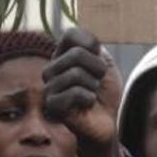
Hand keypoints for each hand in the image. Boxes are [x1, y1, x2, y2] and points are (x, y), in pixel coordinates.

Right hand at [42, 28, 122, 156]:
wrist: (107, 121)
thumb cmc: (105, 93)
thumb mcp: (105, 63)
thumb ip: (94, 47)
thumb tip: (81, 40)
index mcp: (62, 55)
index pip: (72, 34)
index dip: (92, 46)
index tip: (99, 61)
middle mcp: (52, 68)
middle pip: (77, 53)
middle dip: (97, 69)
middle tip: (97, 83)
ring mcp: (49, 87)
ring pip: (76, 73)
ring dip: (93, 86)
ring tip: (91, 95)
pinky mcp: (52, 105)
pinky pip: (74, 92)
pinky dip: (88, 99)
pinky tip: (85, 106)